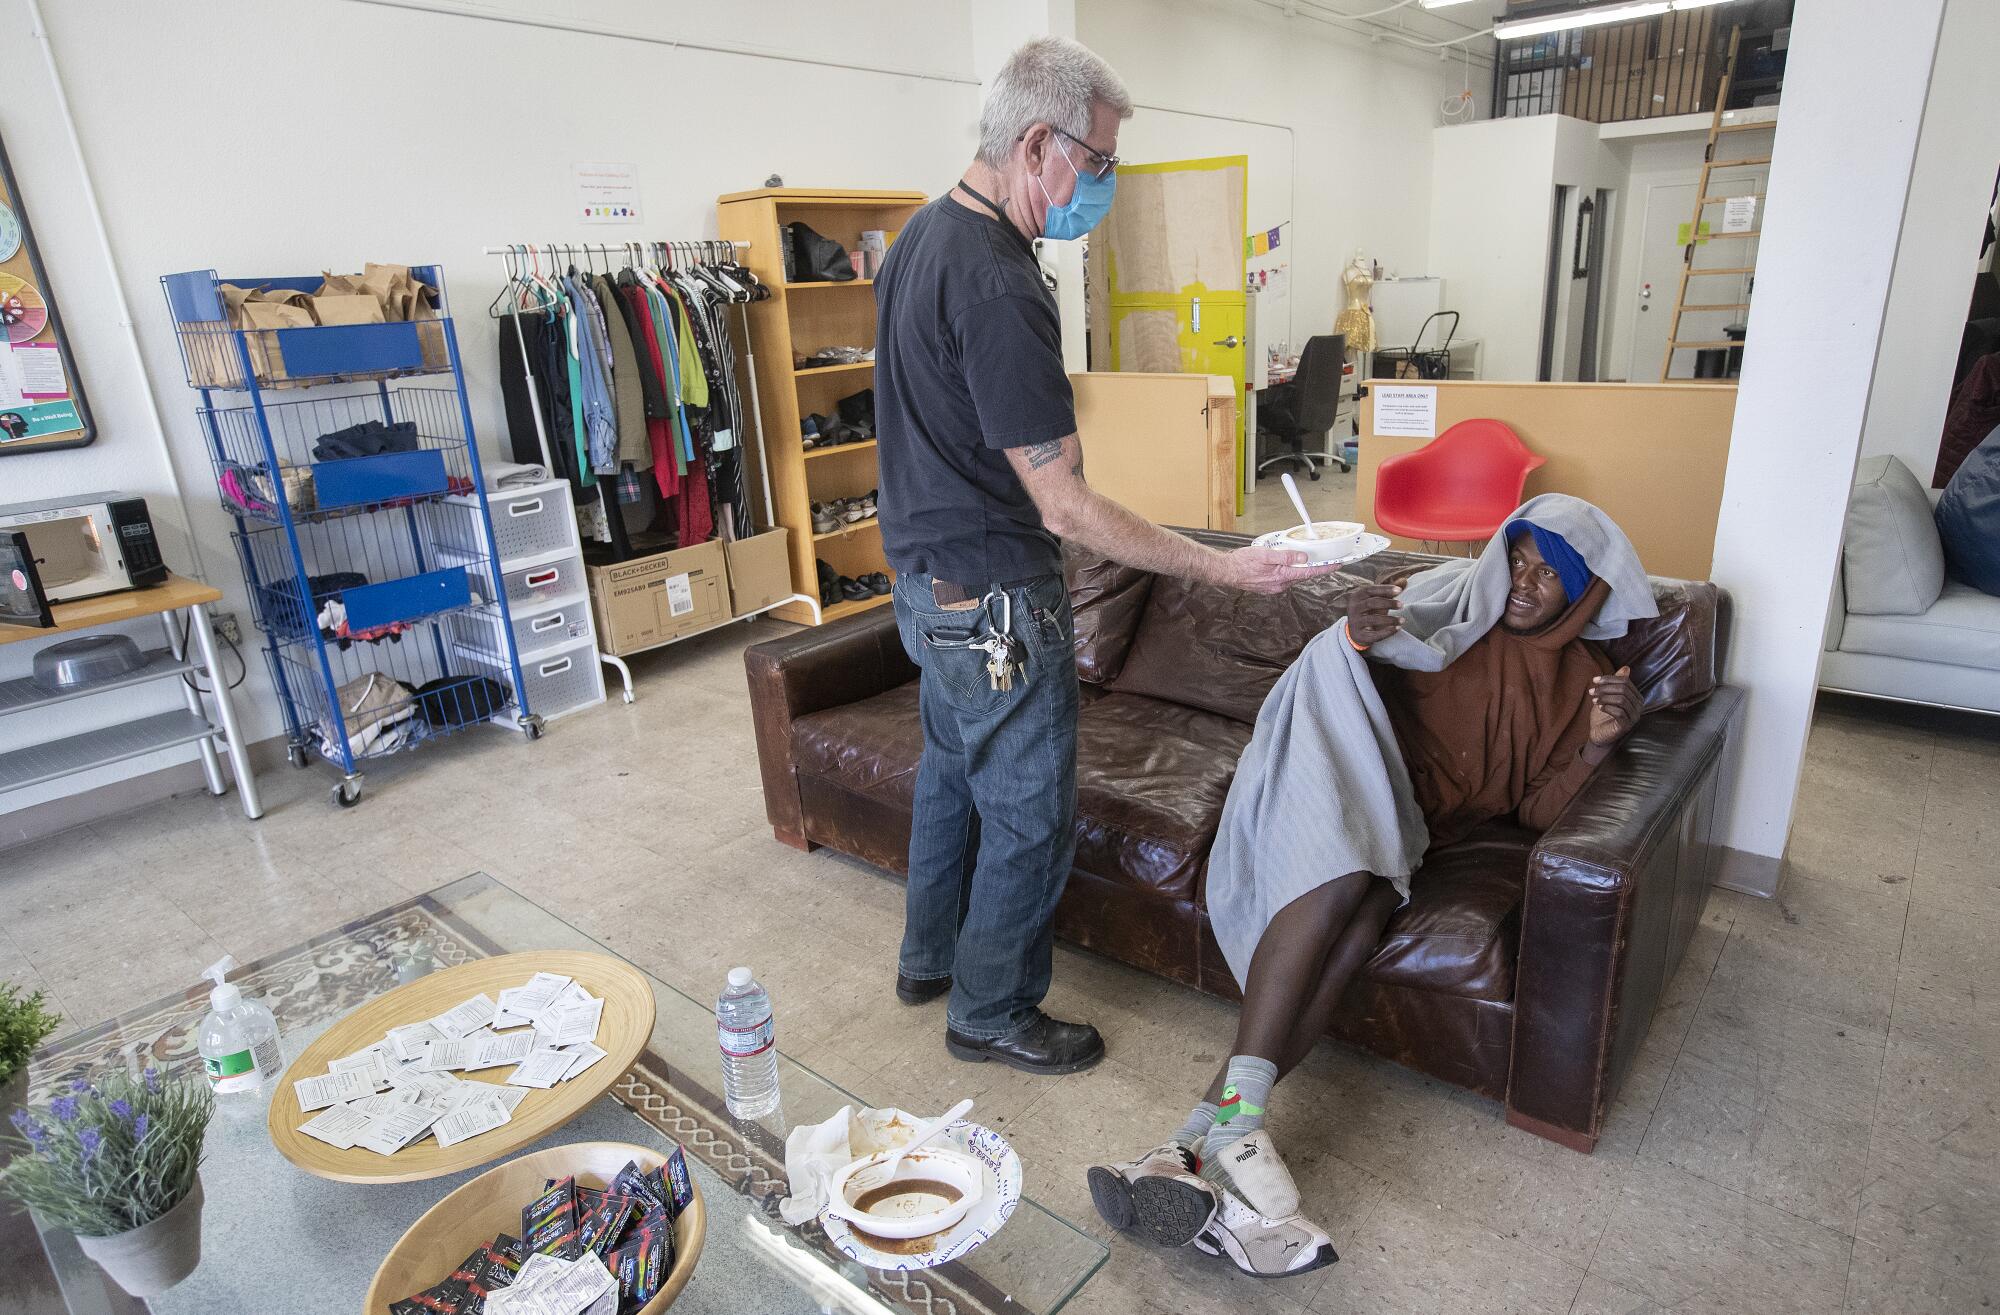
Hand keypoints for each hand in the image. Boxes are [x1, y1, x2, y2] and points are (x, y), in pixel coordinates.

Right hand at [1217, 545, 1334, 594]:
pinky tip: (1286, 565)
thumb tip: (1302, 558)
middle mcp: (1280, 585)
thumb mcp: (1265, 554)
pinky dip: (1289, 572)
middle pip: (1302, 575)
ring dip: (1300, 569)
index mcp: (1281, 576)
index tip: (1337, 565)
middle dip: (1313, 568)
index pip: (1308, 572)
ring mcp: (1274, 587)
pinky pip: (1284, 579)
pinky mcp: (1268, 587)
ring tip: (1305, 560)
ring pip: (1293, 577)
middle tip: (1324, 559)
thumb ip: (1285, 557)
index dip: (1324, 568)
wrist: (1226, 572)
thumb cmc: (1242, 562)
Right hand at [1346, 582, 1402, 644]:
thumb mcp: (1376, 600)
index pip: (1370, 590)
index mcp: (1357, 597)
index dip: (1385, 589)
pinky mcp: (1359, 635)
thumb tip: (1404, 580)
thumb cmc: (1369, 611)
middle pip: (1371, 603)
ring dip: (1390, 619)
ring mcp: (1355, 622)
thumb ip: (1389, 591)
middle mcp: (1353, 609)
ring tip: (1402, 620)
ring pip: (1373, 619)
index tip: (1399, 590)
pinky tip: (1397, 628)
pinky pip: (1374, 634)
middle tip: (1402, 605)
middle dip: (1388, 603)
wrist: (1355, 631)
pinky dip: (1387, 632)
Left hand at [1587, 666, 1640, 747]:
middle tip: (1591, 691)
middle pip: (1623, 690)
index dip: (1609, 679)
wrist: (1599, 734)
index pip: (1625, 682)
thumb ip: (1616, 683)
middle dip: (1605, 688)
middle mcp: (1639, 706)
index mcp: (1636, 697)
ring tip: (1593, 699)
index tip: (1594, 680)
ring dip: (1604, 697)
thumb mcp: (1608, 696)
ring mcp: (1634, 716)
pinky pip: (1619, 712)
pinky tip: (1598, 707)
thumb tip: (1626, 668)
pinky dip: (1607, 707)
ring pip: (1621, 700)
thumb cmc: (1603, 714)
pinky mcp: (1627, 726)